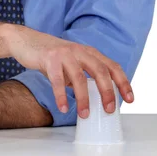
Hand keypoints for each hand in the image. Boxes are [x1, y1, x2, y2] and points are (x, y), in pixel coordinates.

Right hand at [6, 24, 133, 118]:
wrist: (26, 41)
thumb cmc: (51, 56)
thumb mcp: (72, 62)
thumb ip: (84, 75)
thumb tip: (96, 98)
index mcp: (88, 52)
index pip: (112, 66)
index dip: (123, 82)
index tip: (130, 99)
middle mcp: (79, 50)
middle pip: (100, 71)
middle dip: (107, 92)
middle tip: (109, 110)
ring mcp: (64, 54)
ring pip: (80, 78)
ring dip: (84, 99)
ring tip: (85, 114)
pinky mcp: (49, 58)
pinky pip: (57, 81)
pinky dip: (62, 96)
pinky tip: (64, 107)